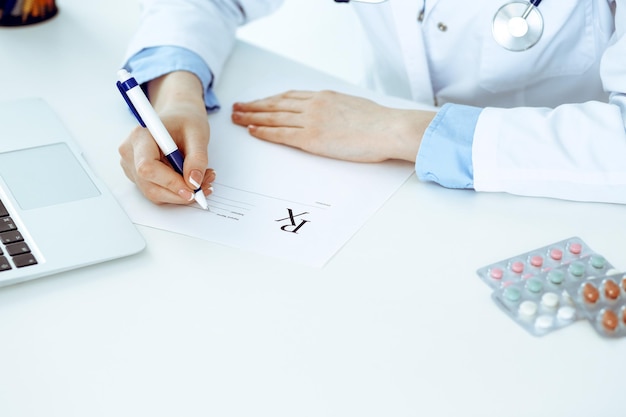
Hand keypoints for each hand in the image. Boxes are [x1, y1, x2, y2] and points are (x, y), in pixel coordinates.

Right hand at [119, 71, 214, 204]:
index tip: (193, 188)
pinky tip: (192, 180)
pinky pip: (158, 192)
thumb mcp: (198, 134)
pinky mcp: (139, 177)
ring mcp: (131, 166)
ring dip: (181, 193)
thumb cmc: (185, 120)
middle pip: (150, 185)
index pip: (147, 167)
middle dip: (181, 191)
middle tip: (206, 186)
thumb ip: (197, 158)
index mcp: (140, 136)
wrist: (178, 117)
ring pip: (155, 193)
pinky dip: (177, 192)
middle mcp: (130, 153)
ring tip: (203, 181)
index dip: (170, 182)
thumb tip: (193, 182)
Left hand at [231, 90, 435, 162]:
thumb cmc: (379, 122)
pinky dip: (264, 132)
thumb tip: (333, 115)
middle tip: (238, 107)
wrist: (388, 128)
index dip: (270, 100)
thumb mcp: (355, 107)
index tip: (259, 102)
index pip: (289, 97)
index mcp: (324, 96)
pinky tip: (252, 131)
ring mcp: (311, 121)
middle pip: (276, 104)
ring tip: (237, 118)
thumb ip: (338, 109)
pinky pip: (281, 134)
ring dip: (252, 118)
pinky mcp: (311, 138)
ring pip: (274, 117)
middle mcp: (314, 105)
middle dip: (254, 106)